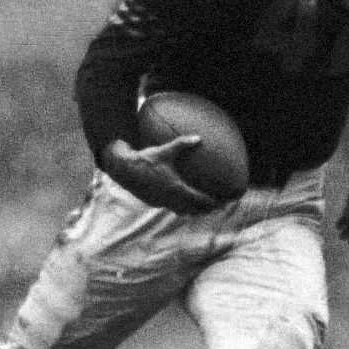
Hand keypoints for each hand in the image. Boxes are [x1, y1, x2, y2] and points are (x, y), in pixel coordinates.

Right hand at [99, 134, 215, 214]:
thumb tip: (198, 138)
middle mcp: (171, 199)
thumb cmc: (145, 159)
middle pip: (194, 210)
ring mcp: (162, 202)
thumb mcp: (165, 150)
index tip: (224, 202)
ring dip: (194, 211)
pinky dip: (181, 208)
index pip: (200, 200)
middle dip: (207, 209)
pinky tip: (181, 202)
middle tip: (219, 206)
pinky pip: (172, 207)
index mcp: (176, 189)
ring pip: (182, 211)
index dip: (213, 203)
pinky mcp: (154, 202)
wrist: (124, 170)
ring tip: (203, 208)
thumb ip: (182, 144)